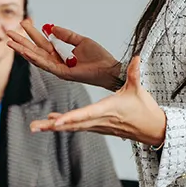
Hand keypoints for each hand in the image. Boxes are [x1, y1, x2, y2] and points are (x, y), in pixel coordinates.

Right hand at [4, 20, 124, 90]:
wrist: (109, 68)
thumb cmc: (98, 57)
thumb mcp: (81, 41)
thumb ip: (66, 35)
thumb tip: (51, 27)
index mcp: (60, 54)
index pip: (42, 42)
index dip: (32, 32)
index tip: (23, 22)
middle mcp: (56, 61)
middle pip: (35, 50)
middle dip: (21, 41)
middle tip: (8, 31)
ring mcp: (57, 68)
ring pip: (36, 58)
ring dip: (22, 49)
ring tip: (10, 41)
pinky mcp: (62, 73)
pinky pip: (45, 64)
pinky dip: (34, 58)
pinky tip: (25, 51)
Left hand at [30, 59, 165, 146]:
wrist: (151, 129)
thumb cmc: (144, 108)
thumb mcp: (138, 89)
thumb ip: (134, 73)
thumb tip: (137, 57)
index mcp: (107, 110)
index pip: (86, 114)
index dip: (70, 118)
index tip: (56, 122)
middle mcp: (98, 121)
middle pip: (72, 124)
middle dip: (52, 126)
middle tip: (34, 127)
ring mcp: (97, 126)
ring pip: (71, 127)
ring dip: (52, 126)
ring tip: (35, 126)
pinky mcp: (97, 127)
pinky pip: (76, 126)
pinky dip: (63, 124)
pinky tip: (51, 121)